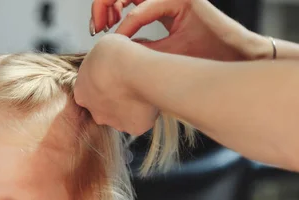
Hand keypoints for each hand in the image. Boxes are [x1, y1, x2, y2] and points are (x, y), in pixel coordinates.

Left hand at [74, 34, 157, 134]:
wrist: (138, 72)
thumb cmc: (118, 55)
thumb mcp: (101, 48)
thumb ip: (100, 61)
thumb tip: (107, 61)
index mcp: (81, 92)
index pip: (91, 90)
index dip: (105, 81)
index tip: (117, 73)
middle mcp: (94, 112)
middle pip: (104, 106)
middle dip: (115, 98)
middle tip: (130, 82)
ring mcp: (113, 122)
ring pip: (121, 116)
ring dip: (129, 106)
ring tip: (142, 89)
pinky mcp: (132, 128)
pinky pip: (139, 121)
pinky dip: (144, 113)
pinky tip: (151, 99)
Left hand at [90, 0, 270, 60]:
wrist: (231, 65)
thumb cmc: (200, 64)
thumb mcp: (158, 56)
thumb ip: (137, 48)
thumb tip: (108, 51)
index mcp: (161, 7)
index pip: (126, 1)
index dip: (107, 12)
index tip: (96, 31)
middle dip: (104, 4)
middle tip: (96, 26)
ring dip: (113, 6)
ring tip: (105, 27)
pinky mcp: (185, 0)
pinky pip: (148, 6)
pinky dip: (131, 21)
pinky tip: (123, 35)